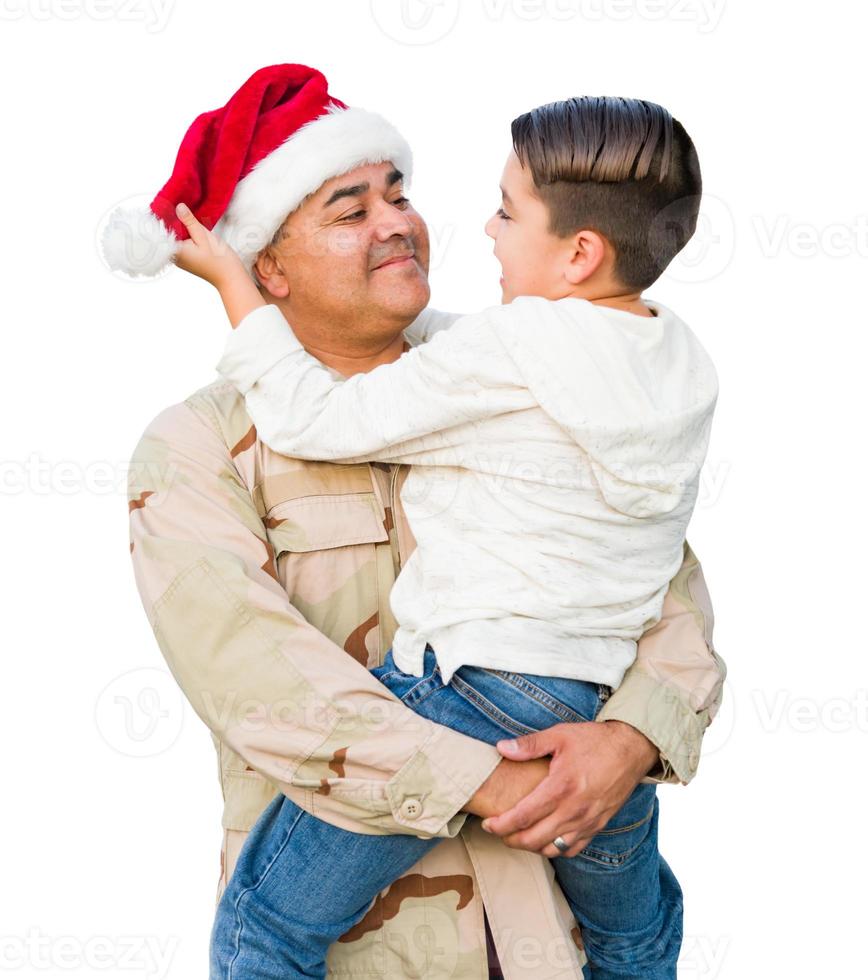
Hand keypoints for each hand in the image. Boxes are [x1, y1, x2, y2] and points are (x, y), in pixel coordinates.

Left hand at [173, 203, 265, 328]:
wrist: (231, 277)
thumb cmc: (219, 260)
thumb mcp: (204, 236)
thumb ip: (189, 221)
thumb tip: (178, 207)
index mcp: (175, 251)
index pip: (162, 231)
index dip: (162, 216)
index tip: (166, 203)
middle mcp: (174, 256)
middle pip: (166, 234)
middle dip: (170, 220)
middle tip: (174, 203)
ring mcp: (180, 259)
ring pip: (174, 238)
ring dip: (178, 226)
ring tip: (181, 211)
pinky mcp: (187, 258)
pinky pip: (181, 243)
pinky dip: (183, 233)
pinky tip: (188, 224)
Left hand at [480, 720, 658, 857]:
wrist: (631, 749)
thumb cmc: (594, 740)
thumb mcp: (560, 735)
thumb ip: (529, 745)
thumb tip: (501, 748)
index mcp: (561, 787)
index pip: (524, 816)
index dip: (502, 824)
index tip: (488, 824)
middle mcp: (575, 810)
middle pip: (534, 839)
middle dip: (511, 839)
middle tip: (498, 831)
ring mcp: (588, 821)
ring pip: (552, 849)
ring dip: (531, 847)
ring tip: (518, 836)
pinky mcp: (598, 826)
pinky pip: (572, 849)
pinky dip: (554, 850)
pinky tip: (544, 839)